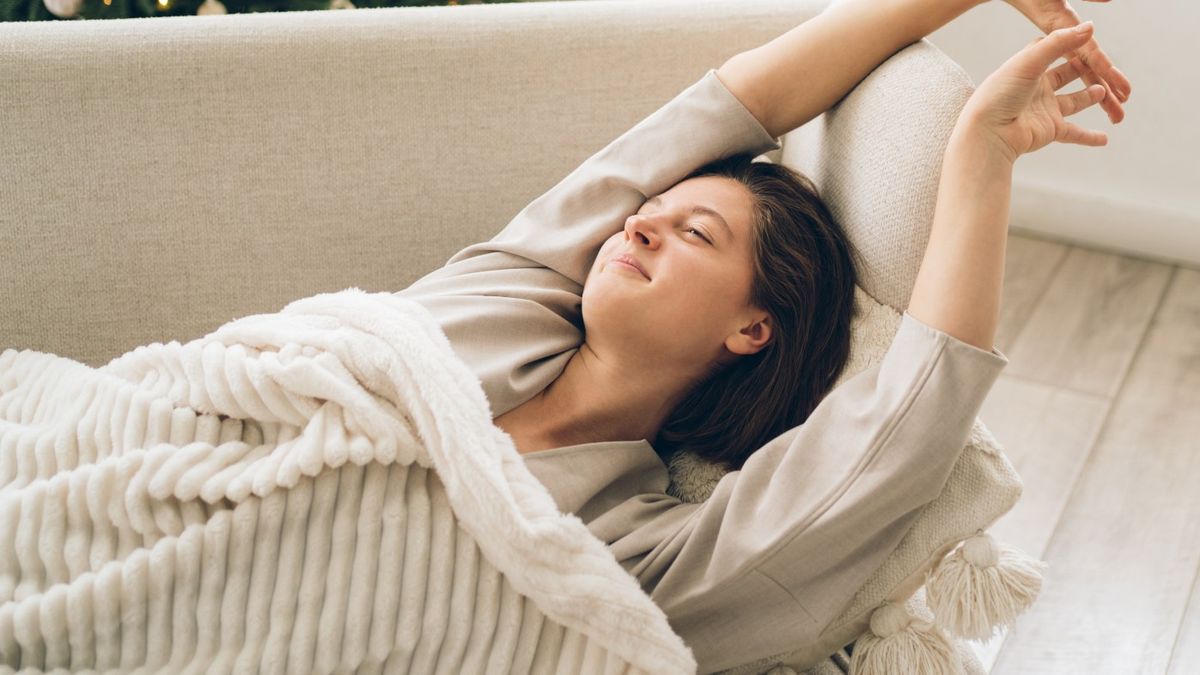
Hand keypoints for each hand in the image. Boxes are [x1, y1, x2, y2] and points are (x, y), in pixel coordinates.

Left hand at [958, 22, 1109, 162]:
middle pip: (1066, 75)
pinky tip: (1104, 138)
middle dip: (1083, 70)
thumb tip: (1089, 27)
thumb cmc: (999, 95)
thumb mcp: (1029, 62)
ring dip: (1090, 97)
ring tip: (1104, 92)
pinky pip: (1074, 134)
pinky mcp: (1049, 130)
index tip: (1085, 37)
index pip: (1052, 51)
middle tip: (1100, 65)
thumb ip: (1059, 43)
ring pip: (1074, 102)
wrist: (988, 133)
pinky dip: (1089, 137)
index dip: (1068, 44)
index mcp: (1028, 68)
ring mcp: (1044, 110)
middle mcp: (1036, 89)